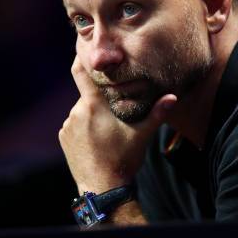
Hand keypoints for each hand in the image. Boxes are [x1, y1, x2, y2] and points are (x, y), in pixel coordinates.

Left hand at [58, 55, 176, 194]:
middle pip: (89, 94)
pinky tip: (98, 139)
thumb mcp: (143, 134)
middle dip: (101, 97)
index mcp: (94, 105)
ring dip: (93, 113)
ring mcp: (68, 125)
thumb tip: (173, 97)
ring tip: (108, 130)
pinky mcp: (64, 137)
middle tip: (116, 109)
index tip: (87, 50)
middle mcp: (77, 111)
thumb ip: (157, 113)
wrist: (102, 187)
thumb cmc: (124, 158)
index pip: (81, 72)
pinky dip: (85, 126)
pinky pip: (75, 123)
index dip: (83, 58)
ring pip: (83, 109)